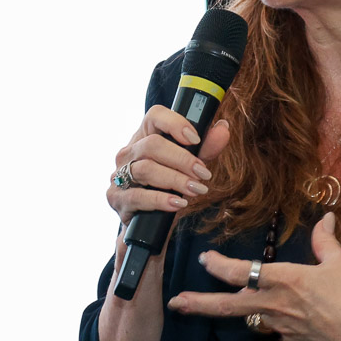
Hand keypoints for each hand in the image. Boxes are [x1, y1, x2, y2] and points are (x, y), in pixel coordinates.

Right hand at [107, 107, 229, 226]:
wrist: (148, 224)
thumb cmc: (167, 188)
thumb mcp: (189, 167)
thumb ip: (205, 149)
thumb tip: (223, 129)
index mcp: (145, 137)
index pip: (155, 115)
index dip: (175, 123)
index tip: (195, 139)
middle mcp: (128, 153)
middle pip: (152, 145)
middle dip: (182, 159)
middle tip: (204, 174)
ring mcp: (119, 175)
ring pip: (145, 169)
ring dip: (175, 179)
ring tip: (196, 190)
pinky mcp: (117, 198)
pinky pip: (137, 196)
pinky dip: (160, 200)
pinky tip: (178, 203)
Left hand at [167, 212, 340, 340]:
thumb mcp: (340, 262)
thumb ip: (325, 241)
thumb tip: (325, 218)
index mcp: (284, 280)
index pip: (242, 272)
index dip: (219, 266)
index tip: (205, 259)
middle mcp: (274, 304)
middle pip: (228, 305)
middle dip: (199, 304)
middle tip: (175, 302)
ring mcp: (279, 324)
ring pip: (247, 314)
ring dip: (231, 307)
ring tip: (209, 303)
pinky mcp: (289, 337)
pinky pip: (268, 323)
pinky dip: (261, 315)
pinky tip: (266, 310)